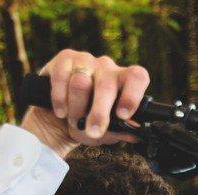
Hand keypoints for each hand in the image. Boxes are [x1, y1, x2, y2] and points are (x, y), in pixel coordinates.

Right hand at [20, 50, 149, 157]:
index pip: (137, 77)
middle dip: (99, 112)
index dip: (132, 95)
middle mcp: (107, 67)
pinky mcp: (65, 58)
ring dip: (76, 108)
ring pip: (81, 83)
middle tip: (94, 131)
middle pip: (106, 86)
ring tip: (74, 121)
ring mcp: (86, 60)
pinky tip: (61, 112)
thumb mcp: (107, 132)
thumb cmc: (89, 123)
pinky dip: (60, 100)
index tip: (123, 115)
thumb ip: (121, 131)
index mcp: (124, 82)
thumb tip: (135, 134)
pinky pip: (62, 78)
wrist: (60, 119)